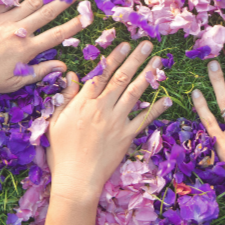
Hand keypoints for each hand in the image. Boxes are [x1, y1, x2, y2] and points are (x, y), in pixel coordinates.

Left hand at [0, 0, 83, 95]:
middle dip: (65, 0)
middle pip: (47, 12)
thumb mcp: (13, 83)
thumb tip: (62, 66)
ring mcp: (4, 20)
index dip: (73, 26)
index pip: (56, 35)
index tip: (87, 17)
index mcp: (26, 50)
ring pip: (30, 2)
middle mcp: (18, 31)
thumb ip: (39, 73)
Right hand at [47, 40, 171, 202]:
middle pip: (121, 78)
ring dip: (147, 75)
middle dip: (135, 59)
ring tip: (158, 61)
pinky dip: (156, 109)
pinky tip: (167, 98)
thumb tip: (71, 74)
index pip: (102, 74)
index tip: (124, 44)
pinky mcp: (127, 137)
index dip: (114, 58)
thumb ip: (66, 97)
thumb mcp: (56, 121)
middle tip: (147, 43)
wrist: (76, 181)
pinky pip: (144, 119)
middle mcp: (103, 108)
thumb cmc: (61, 153)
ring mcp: (117, 122)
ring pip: (134, 93)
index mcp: (84, 103)